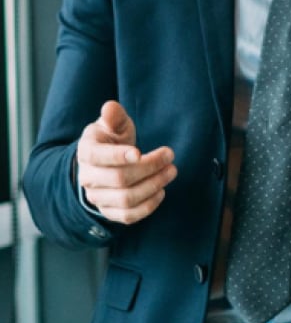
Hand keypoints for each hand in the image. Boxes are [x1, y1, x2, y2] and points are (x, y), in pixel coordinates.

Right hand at [76, 101, 176, 224]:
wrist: (103, 164)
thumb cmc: (111, 140)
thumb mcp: (113, 125)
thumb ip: (114, 117)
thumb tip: (110, 107)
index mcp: (86, 152)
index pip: (97, 157)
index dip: (118, 156)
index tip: (139, 152)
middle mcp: (88, 177)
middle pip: (119, 178)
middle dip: (149, 167)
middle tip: (170, 156)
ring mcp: (98, 197)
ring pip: (126, 198)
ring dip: (153, 185)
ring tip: (171, 171)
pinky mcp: (110, 212)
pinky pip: (128, 216)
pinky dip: (148, 206)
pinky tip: (162, 191)